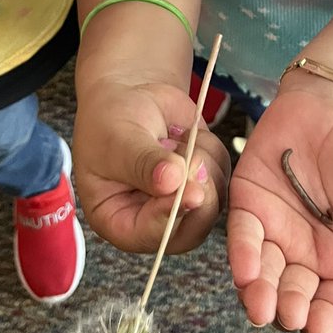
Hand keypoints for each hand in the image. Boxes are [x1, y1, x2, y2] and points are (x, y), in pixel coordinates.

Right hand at [72, 79, 230, 253]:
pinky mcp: (204, 181)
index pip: (149, 235)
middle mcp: (153, 219)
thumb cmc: (110, 122)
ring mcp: (183, 202)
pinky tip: (183, 135)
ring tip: (170, 138)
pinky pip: (222, 172)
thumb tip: (173, 183)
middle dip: (196, 188)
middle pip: (192, 227)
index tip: (189, 191)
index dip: (171, 216)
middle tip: (185, 153)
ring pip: (214, 200)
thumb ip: (145, 163)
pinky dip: (209, 148)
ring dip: (200, 161)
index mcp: (119, 221)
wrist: (130, 96)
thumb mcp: (118, 141)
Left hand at [228, 84, 332, 332]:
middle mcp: (306, 254)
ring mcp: (276, 230)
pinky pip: (243, 235)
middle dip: (288, 311)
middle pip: (293, 296)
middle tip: (289, 315)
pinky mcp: (250, 203)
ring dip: (258, 294)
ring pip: (263, 275)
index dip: (325, 323)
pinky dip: (242, 255)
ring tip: (261, 307)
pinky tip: (246, 271)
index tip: (319, 332)